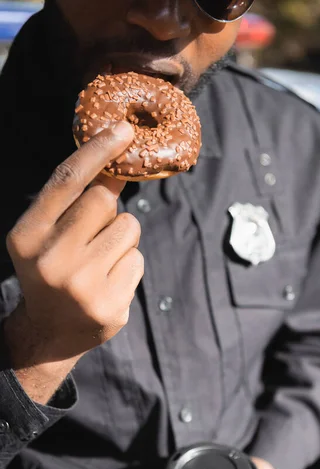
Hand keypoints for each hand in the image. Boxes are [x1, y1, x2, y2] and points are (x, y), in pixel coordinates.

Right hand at [6, 121, 141, 364]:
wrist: (51, 331)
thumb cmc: (51, 271)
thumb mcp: (44, 235)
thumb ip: (71, 203)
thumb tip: (114, 163)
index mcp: (27, 235)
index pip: (66, 181)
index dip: (97, 151)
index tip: (124, 131)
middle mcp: (51, 260)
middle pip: (104, 200)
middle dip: (108, 208)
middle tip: (95, 232)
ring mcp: (82, 286)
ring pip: (129, 228)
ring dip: (122, 238)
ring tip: (100, 261)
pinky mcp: (110, 306)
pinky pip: (138, 260)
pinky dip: (129, 265)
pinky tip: (108, 282)